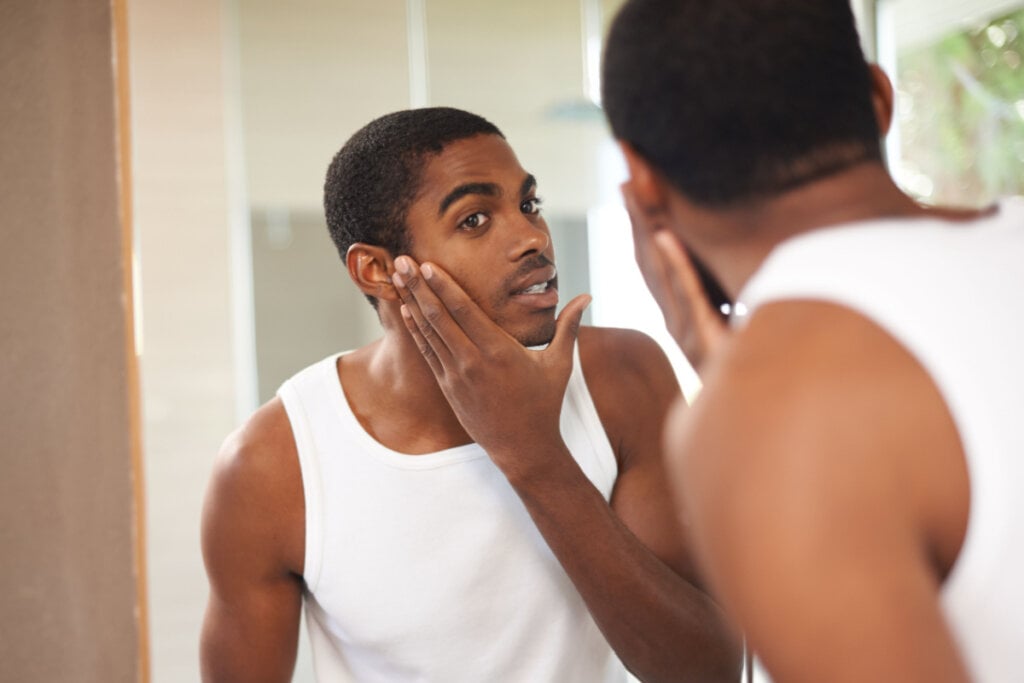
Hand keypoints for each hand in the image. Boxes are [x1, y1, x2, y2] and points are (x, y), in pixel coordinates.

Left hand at [391, 256, 590, 480]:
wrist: (523, 449)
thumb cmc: (544, 404)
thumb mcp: (560, 364)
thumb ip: (569, 326)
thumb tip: (589, 296)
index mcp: (499, 350)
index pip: (464, 310)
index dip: (443, 285)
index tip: (428, 264)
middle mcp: (473, 361)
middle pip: (439, 316)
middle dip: (418, 286)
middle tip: (402, 260)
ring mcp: (457, 376)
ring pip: (428, 333)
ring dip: (411, 303)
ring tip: (397, 278)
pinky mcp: (448, 388)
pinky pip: (427, 353)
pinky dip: (415, 330)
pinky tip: (406, 311)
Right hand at [622, 183, 727, 370]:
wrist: (745, 421)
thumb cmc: (742, 375)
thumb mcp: (733, 335)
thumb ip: (724, 308)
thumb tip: (732, 283)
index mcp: (682, 314)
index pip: (655, 260)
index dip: (642, 222)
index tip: (632, 185)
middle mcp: (677, 318)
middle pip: (650, 256)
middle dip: (638, 213)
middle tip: (626, 171)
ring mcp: (687, 329)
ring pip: (661, 268)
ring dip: (646, 226)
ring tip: (635, 190)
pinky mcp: (704, 339)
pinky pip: (687, 294)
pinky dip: (675, 264)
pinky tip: (664, 236)